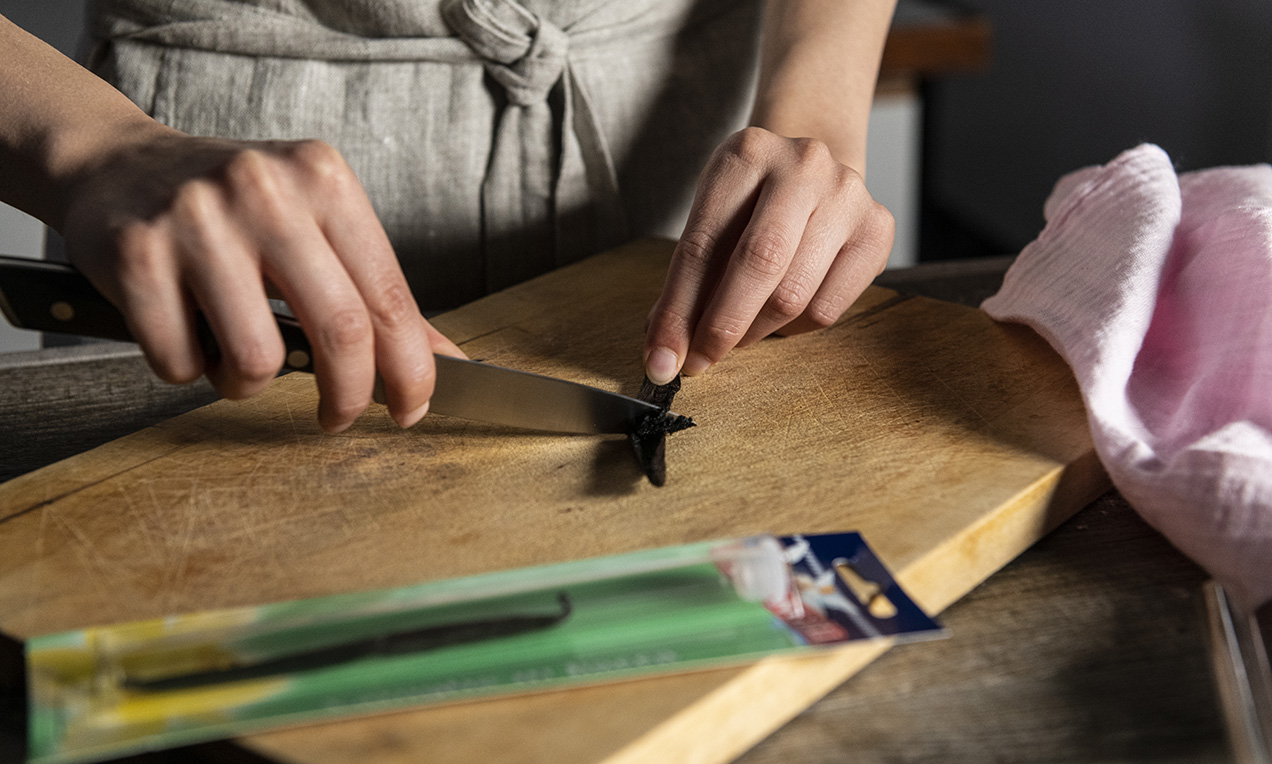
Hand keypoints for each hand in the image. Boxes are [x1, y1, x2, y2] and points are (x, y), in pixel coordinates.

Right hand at [59, 122, 462, 432]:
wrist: (118, 166)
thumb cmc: (233, 210)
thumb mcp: (316, 225)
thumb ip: (375, 292)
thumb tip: (442, 360)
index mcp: (324, 181)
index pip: (389, 298)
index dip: (410, 370)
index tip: (411, 407)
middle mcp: (265, 191)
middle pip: (341, 331)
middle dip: (348, 397)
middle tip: (337, 418)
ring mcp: (196, 221)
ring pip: (257, 360)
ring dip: (249, 384)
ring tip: (236, 356)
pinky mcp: (136, 256)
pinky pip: (182, 362)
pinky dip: (188, 369)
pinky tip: (186, 334)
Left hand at [643, 127, 893, 383]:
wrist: (812, 171)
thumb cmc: (753, 202)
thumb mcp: (713, 218)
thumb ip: (689, 279)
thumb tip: (665, 349)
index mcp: (746, 154)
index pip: (702, 244)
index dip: (678, 309)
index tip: (662, 357)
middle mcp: (803, 165)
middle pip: (758, 263)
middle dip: (722, 325)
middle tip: (700, 362)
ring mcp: (847, 194)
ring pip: (794, 293)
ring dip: (755, 331)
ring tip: (739, 334)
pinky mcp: (877, 228)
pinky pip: (827, 308)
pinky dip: (793, 329)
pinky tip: (780, 318)